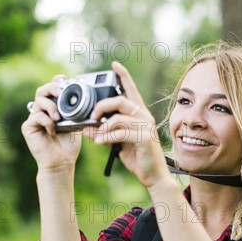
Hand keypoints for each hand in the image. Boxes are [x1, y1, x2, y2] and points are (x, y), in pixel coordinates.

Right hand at [21, 75, 82, 169]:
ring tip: (59, 117)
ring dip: (51, 106)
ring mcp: (34, 118)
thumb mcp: (76, 124)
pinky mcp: (27, 127)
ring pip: (39, 101)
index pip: (52, 90)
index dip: (56, 82)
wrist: (62, 162)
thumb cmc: (68, 145)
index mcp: (53, 108)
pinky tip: (53, 131)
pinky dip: (47, 121)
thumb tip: (83, 96)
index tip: (65, 79)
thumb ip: (75, 111)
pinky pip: (37, 116)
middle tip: (62, 92)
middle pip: (42, 91)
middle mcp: (42, 111)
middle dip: (52, 88)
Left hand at [83, 62, 170, 187]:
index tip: (114, 64)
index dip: (123, 76)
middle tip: (91, 117)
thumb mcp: (119, 142)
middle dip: (101, 107)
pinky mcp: (144, 139)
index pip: (131, 90)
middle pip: (119, 100)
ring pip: (118, 117)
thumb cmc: (138, 157)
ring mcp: (146, 127)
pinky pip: (120, 132)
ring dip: (102, 127)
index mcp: (139, 114)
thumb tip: (87, 128)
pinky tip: (100, 142)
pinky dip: (107, 137)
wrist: (153, 176)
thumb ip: (106, 133)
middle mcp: (144, 117)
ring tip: (94, 136)